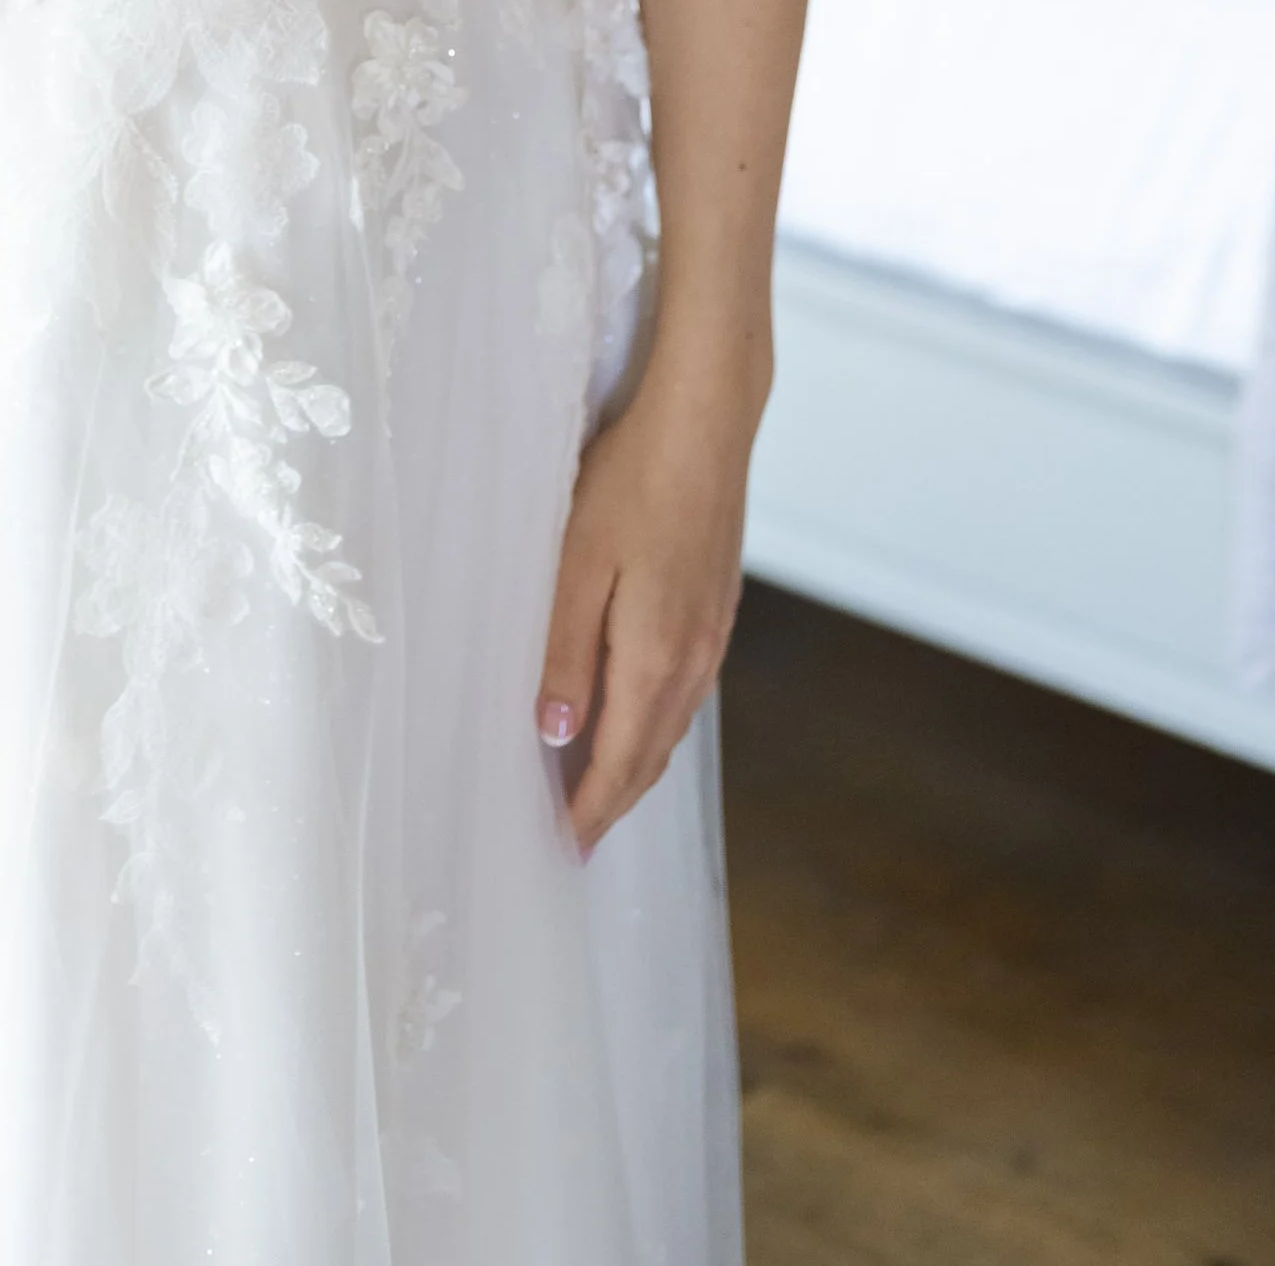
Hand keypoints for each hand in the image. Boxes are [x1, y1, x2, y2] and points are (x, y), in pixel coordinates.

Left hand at [535, 371, 751, 853]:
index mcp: (654, 658)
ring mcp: (712, 634)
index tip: (561, 850)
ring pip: (671, 726)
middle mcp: (692, 659)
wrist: (707, 424)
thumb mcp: (576, 564)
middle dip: (612, 804)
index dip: (589, 812)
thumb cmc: (632, 483)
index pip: (618, 763)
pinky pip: (686, 691)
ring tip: (597, 790)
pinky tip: (637, 715)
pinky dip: (656, 723)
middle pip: (649, 757)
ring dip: (634, 765)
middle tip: (574, 839)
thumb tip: (557, 736)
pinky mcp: (718, 606)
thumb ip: (566, 654)